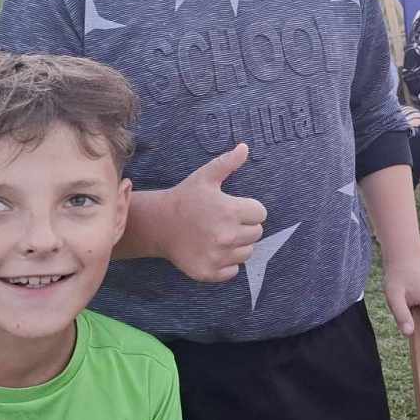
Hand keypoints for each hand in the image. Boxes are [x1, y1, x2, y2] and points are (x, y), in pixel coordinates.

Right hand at [163, 144, 266, 281]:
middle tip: (225, 222)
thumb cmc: (185, 198)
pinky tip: (213, 250)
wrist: (159, 224)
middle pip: (256, 234)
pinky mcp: (209, 272)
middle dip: (245, 227)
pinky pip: (233, 271)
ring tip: (219, 235)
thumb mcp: (205, 176)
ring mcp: (218, 256)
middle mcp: (227, 235)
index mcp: (230, 211)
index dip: (249, 209)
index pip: (260, 213)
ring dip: (238, 245)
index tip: (233, 208)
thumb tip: (245, 147)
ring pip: (247, 253)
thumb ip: (228, 163)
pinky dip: (227, 263)